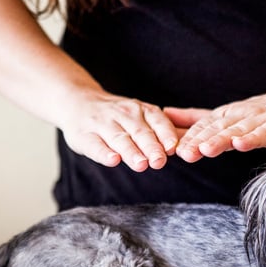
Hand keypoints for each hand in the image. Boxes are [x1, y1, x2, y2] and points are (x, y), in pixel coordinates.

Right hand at [59, 90, 180, 170]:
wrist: (77, 102)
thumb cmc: (117, 117)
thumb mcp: (139, 116)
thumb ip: (160, 130)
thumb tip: (189, 144)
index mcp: (140, 110)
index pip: (157, 121)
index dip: (165, 135)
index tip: (173, 148)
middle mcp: (122, 114)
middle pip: (140, 132)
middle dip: (151, 147)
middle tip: (159, 162)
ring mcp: (102, 124)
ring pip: (119, 139)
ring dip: (131, 152)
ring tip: (141, 164)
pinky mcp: (84, 136)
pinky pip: (95, 145)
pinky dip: (104, 153)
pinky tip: (113, 160)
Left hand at [166, 90, 265, 162]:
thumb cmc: (263, 113)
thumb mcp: (227, 116)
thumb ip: (197, 119)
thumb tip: (165, 115)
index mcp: (228, 114)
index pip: (205, 126)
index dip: (189, 137)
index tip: (173, 150)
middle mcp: (242, 114)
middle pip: (218, 128)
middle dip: (200, 140)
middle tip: (184, 154)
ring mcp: (261, 119)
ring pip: (238, 130)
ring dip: (221, 140)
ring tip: (205, 150)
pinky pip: (265, 133)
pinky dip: (253, 138)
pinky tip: (241, 144)